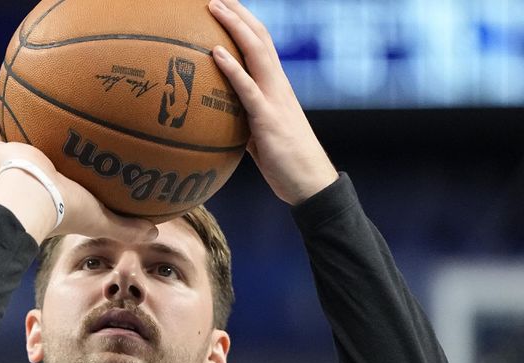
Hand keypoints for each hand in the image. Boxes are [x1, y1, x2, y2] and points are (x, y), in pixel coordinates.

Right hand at [0, 98, 156, 243]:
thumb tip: (155, 234)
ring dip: (14, 131)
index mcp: (52, 197)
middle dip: (39, 151)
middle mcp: (30, 181)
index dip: (64, 183)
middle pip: (33, 164)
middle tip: (49, 134)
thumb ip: (126, 226)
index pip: (58, 189)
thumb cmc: (66, 210)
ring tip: (21, 110)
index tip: (73, 169)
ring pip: (10, 146)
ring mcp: (12, 166)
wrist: (34, 200)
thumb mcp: (101, 219)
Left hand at [208, 0, 337, 204]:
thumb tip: (222, 118)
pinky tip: (215, 52)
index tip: (226, 7)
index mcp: (277, 87)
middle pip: (259, 38)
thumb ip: (245, 120)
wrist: (310, 184)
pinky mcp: (268, 119)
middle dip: (237, 13)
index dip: (244, 23)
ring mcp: (275, 100)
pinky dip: (232, 68)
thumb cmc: (286, 164)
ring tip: (213, 6)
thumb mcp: (261, 136)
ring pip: (255, 52)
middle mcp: (278, 86)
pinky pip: (247, 88)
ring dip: (233, 26)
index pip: (262, 45)